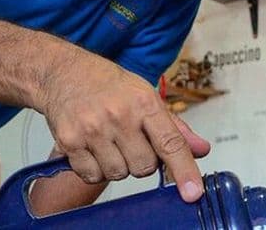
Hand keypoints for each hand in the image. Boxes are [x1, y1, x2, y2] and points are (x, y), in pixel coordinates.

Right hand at [38, 51, 210, 201]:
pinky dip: (95, 168)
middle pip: (144, 167)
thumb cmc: (108, 84)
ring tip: (110, 140)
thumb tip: (201, 150)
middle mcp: (119, 115)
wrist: (63, 73)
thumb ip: (174, 128)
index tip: (193, 191)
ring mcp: (93, 129)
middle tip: (131, 140)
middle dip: (142, 161)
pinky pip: (92, 175)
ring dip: (118, 165)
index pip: (170, 143)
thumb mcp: (146, 96)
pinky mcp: (69, 141)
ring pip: (119, 174)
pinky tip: (93, 146)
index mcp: (144, 102)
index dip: (184, 170)